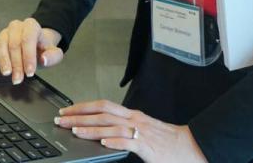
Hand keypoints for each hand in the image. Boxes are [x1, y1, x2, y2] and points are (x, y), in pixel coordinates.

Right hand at [0, 18, 62, 83]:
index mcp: (31, 26)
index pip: (28, 39)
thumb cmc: (42, 48)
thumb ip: (53, 56)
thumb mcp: (54, 52)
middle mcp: (17, 27)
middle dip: (16, 63)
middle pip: (14, 44)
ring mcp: (5, 33)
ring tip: (7, 73)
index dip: (28, 56)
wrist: (36, 43)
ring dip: (4, 61)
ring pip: (1, 44)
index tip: (29, 72)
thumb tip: (44, 60)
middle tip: (18, 78)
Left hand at [54, 100, 206, 162]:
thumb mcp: (141, 132)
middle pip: (102, 113)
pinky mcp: (148, 146)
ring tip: (74, 130)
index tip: (67, 110)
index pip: (103, 106)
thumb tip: (103, 134)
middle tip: (61, 118)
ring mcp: (140, 132)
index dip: (83, 106)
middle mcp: (134, 120)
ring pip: (111, 126)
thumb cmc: (167, 142)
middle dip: (79, 115)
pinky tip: (104, 143)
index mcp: (131, 115)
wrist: (191, 147)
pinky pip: (129, 142)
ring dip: (91, 128)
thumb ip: (123, 130)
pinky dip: (115, 141)